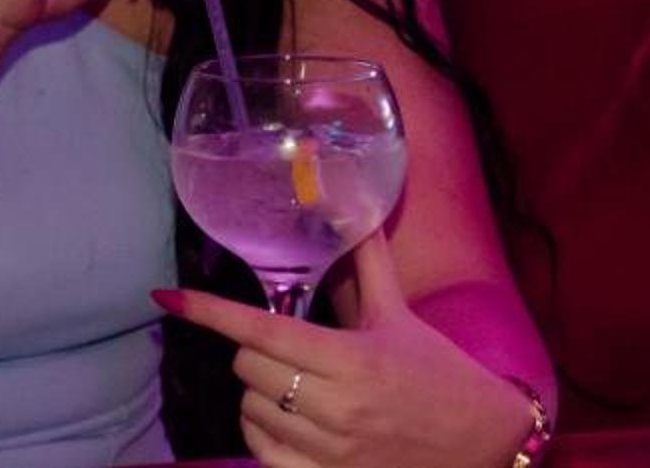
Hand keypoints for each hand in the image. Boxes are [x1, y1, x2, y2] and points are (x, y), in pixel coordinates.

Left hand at [159, 233, 537, 467]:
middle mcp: (337, 409)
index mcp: (353, 360)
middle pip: (248, 366)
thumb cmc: (438, 374)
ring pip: (250, 408)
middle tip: (287, 345)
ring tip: (294, 383)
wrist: (480, 444)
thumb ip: (367, 261)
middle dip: (254, 347)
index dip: (210, 312)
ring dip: (258, 390)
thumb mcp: (399, 315)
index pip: (263, 330)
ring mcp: (329, 453)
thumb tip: (348, 205)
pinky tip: (287, 419)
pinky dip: (262, 431)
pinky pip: (260, 452)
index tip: (169, 298)